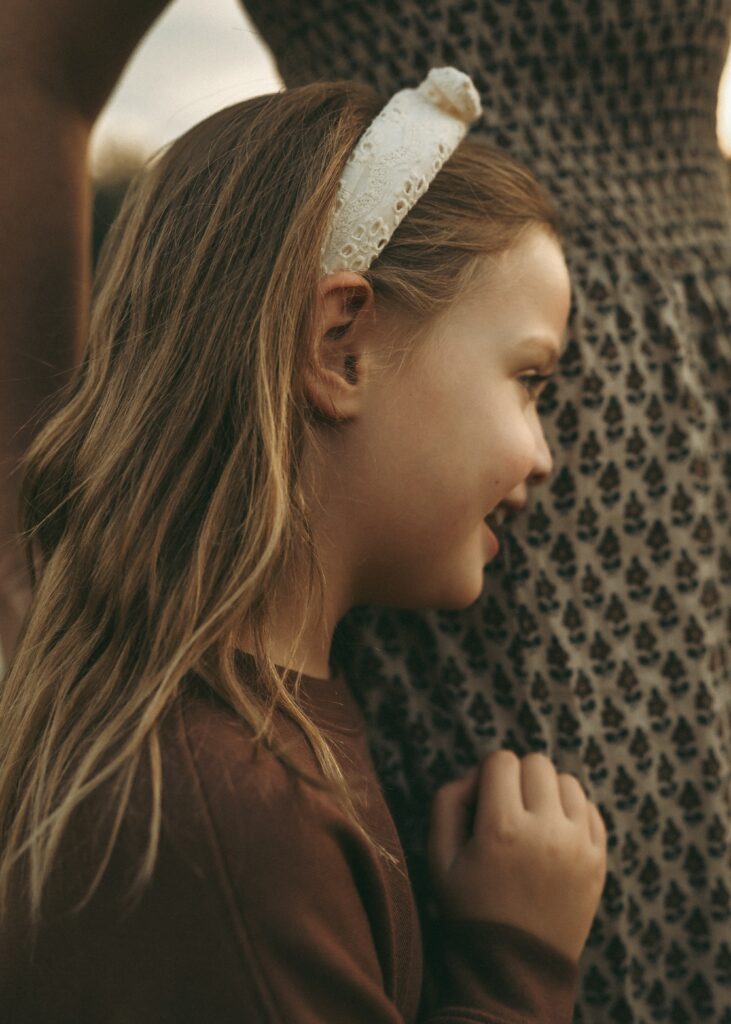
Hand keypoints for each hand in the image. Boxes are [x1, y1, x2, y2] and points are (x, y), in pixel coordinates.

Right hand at [428, 750, 606, 962]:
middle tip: (506, 810)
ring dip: (547, 792)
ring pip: (568, 781)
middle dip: (518, 778)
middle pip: (537, 764)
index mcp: (502, 829)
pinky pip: (590, 809)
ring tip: (532, 822)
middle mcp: (545, 831)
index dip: (487, 775)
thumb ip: (448, 801)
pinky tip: (553, 836)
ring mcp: (578, 846)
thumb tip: (477, 773)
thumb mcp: (439, 856)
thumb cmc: (471, 908)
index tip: (482, 803)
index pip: (501, 760)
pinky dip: (572, 813)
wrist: (514, 967)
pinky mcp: (598, 861)